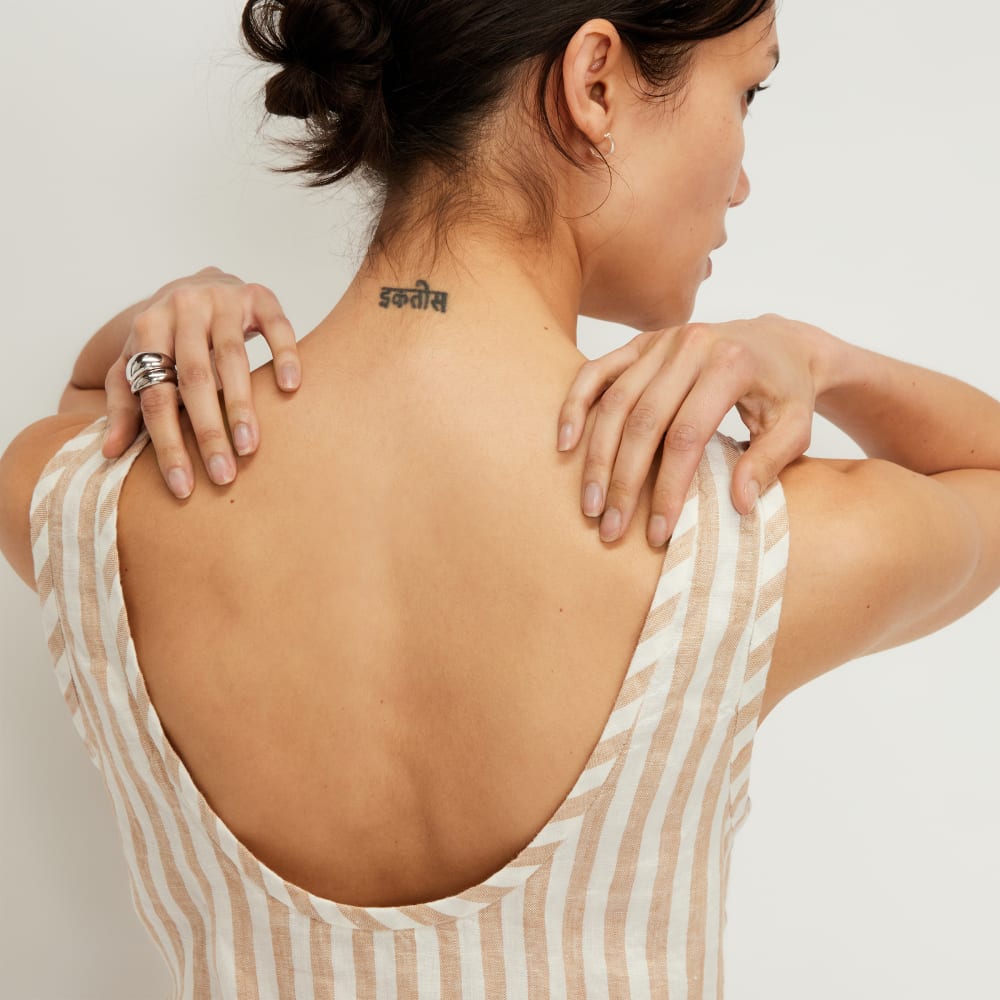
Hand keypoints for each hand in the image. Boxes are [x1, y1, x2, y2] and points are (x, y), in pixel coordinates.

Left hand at [102, 267, 301, 497]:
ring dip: (242, 405)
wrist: (197, 283)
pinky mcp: (258, 295)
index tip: (183, 485)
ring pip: (233, 356)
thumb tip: (111, 451)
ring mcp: (222, 299)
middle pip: (194, 378)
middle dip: (208, 431)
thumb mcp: (136, 362)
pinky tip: (289, 388)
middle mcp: (182, 309)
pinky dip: (285, 356)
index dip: (167, 444)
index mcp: (147, 328)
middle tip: (222, 474)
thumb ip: (125, 403)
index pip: (156, 395)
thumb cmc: (168, 335)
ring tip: (250, 446)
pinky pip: (277, 327)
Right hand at [556, 314, 829, 546]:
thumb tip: (738, 504)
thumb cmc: (787, 391)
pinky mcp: (640, 342)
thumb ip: (769, 463)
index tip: (658, 531)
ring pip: (614, 401)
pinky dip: (576, 405)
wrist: (779, 342)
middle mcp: (691, 345)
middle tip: (611, 527)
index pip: (687, 435)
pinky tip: (565, 443)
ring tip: (590, 504)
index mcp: (730, 364)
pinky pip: (596, 371)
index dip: (668, 487)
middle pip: (643, 421)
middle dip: (623, 481)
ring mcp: (660, 340)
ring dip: (596, 457)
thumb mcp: (797, 428)